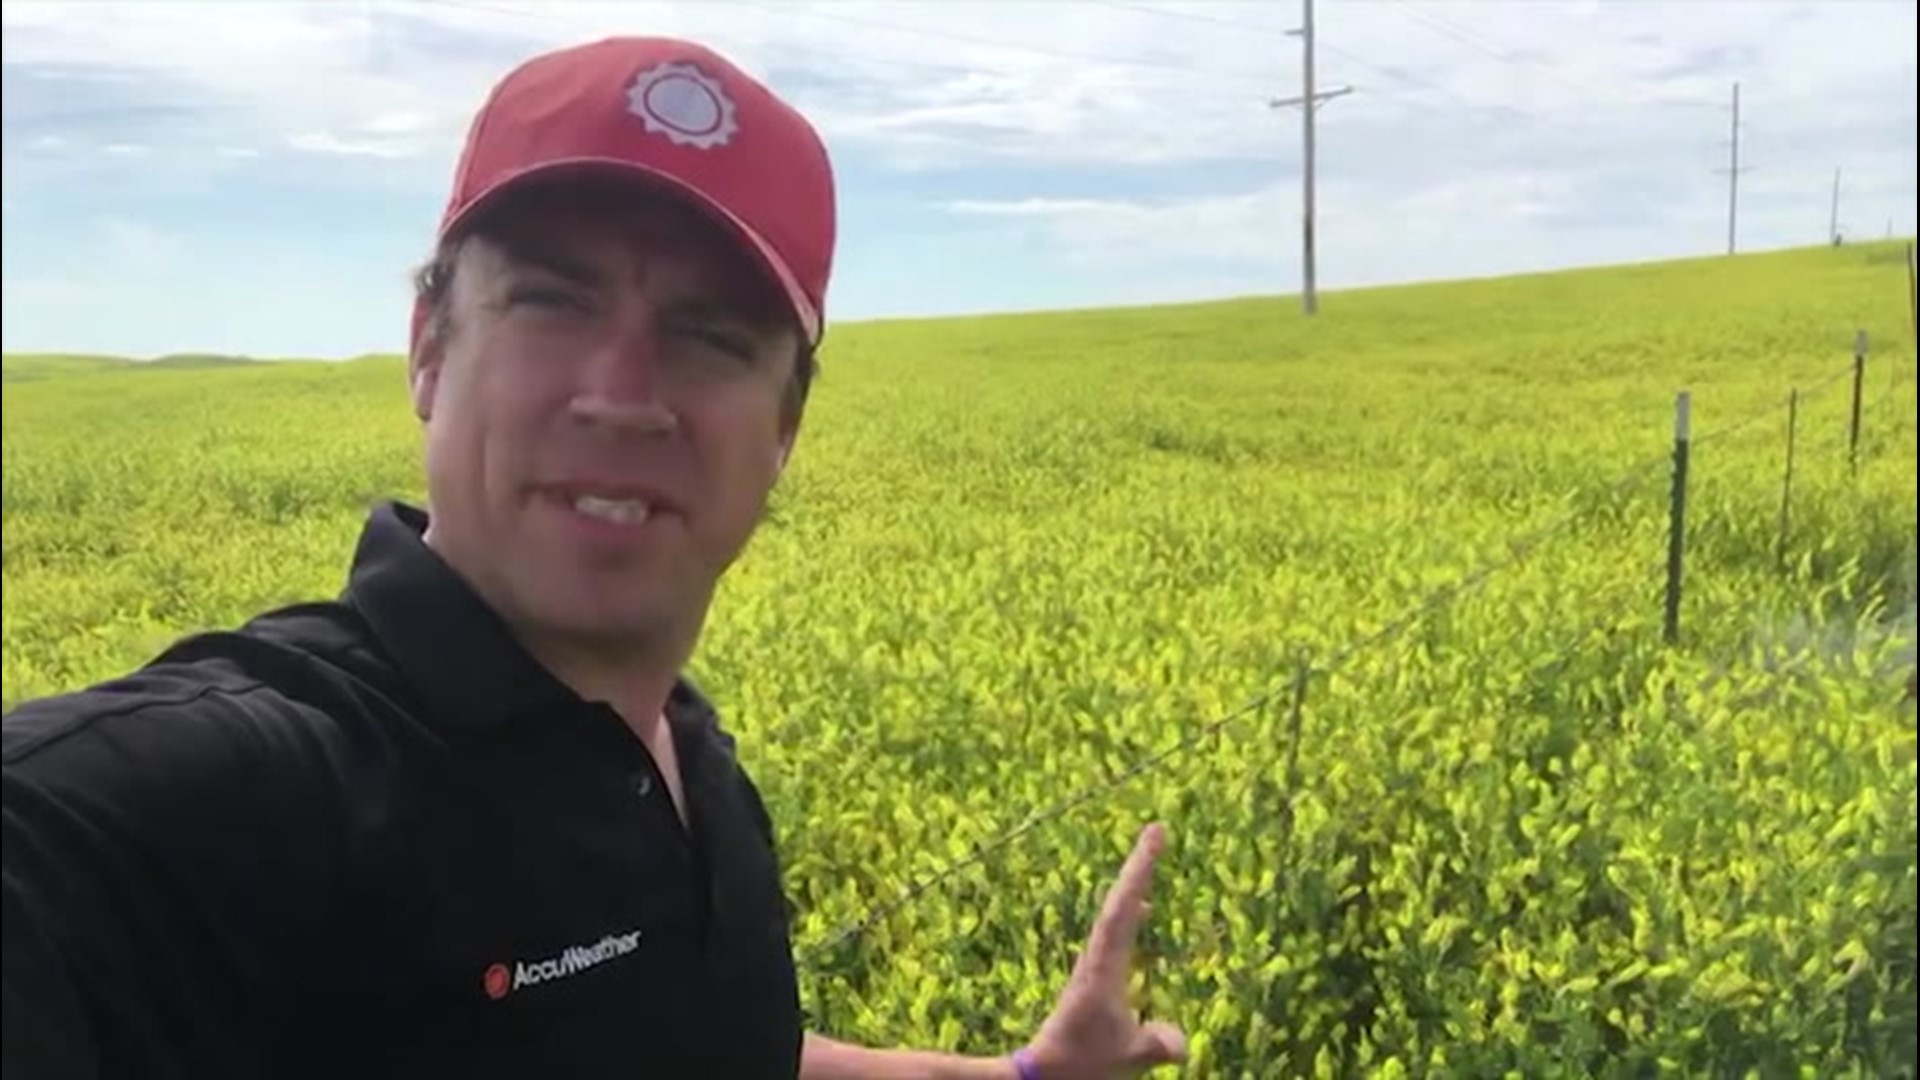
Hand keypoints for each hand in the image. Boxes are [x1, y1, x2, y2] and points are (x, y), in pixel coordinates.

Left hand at [1021, 823, 1186, 1078]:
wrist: (1044, 1073)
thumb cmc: (1082, 1064)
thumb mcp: (1125, 1056)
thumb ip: (1154, 1045)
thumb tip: (1181, 1042)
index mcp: (1103, 967)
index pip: (1124, 909)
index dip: (1141, 870)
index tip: (1155, 834)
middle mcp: (1096, 957)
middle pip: (1119, 900)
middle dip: (1139, 865)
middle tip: (1157, 830)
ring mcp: (1094, 964)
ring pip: (1114, 913)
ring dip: (1133, 884)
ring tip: (1149, 857)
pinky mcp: (1095, 976)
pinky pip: (1116, 932)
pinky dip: (1129, 911)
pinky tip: (1139, 911)